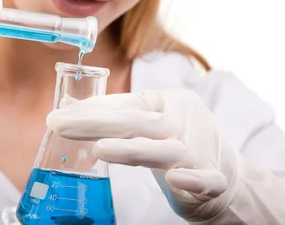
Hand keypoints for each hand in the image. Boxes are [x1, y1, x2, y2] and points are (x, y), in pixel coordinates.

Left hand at [46, 90, 284, 223]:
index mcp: (166, 103)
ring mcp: (199, 150)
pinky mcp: (214, 180)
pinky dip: (193, 179)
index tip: (56, 117)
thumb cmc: (176, 144)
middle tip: (61, 126)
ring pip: (166, 149)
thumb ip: (111, 115)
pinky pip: (206, 179)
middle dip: (98, 123)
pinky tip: (177, 179)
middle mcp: (183, 121)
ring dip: (133, 150)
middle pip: (139, 121)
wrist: (227, 175)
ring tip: (99, 150)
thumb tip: (67, 105)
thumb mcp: (144, 125)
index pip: (124, 104)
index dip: (90, 111)